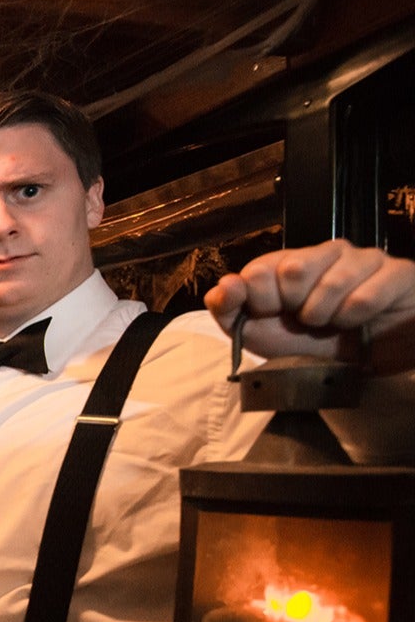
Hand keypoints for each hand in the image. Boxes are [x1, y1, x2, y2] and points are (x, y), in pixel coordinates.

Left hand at [206, 239, 414, 371]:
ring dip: (328, 317)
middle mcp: (327, 253)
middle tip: (311, 321)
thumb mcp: (258, 333)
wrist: (363, 368)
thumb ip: (230, 310)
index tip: (276, 315)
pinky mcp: (398, 273)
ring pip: (332, 283)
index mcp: (290, 262)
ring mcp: (364, 259)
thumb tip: (224, 286)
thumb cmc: (310, 346)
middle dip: (296, 309)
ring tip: (336, 323)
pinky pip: (366, 297)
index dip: (262, 303)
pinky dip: (356, 319)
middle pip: (294, 270)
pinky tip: (361, 321)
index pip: (259, 271)